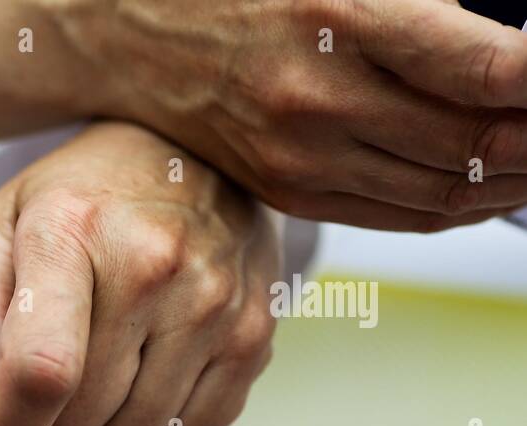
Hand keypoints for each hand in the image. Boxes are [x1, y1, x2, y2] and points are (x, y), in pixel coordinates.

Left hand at [0, 122, 278, 425]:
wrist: (190, 152)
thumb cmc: (81, 198)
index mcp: (72, 232)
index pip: (41, 370)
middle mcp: (152, 265)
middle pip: (80, 416)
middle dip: (48, 416)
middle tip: (52, 370)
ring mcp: (213, 302)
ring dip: (102, 421)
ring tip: (104, 360)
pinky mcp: (254, 336)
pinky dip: (156, 423)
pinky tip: (148, 370)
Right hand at [45, 0, 526, 230]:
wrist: (125, 32)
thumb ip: (419, 0)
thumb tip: (508, 44)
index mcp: (340, 15)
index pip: (492, 68)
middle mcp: (320, 99)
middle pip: (477, 142)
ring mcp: (300, 155)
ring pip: (444, 192)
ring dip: (512, 182)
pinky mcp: (287, 187)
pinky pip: (396, 216)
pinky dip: (458, 209)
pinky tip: (490, 188)